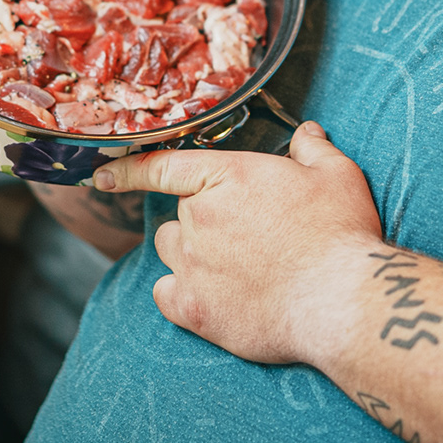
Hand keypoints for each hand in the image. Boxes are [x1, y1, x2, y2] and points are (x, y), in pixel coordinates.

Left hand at [93, 122, 381, 365]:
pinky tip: (211, 297)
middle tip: (248, 237)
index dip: (127, 169)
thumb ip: (313, 149)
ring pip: (169, 251)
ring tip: (234, 266)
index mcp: (225, 176)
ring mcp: (192, 264)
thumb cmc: (340, 234)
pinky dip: (179, 293)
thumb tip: (307, 133)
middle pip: (178, 214)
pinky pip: (165, 294)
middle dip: (204, 221)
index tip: (101, 174)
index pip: (161, 166)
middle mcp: (198, 217)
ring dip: (189, 254)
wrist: (340, 301)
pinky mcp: (194, 309)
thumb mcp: (337, 176)